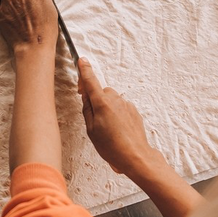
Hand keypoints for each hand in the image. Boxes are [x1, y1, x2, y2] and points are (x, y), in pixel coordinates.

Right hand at [77, 58, 157, 175]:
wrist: (135, 156)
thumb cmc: (112, 146)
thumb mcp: (91, 129)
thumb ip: (87, 110)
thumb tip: (86, 97)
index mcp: (102, 102)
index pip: (91, 81)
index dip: (85, 70)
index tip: (82, 60)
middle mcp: (115, 100)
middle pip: (101, 92)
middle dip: (95, 99)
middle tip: (91, 116)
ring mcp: (126, 105)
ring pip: (111, 100)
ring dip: (106, 108)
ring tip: (105, 128)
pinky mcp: (134, 111)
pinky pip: (121, 107)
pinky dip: (116, 114)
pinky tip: (116, 129)